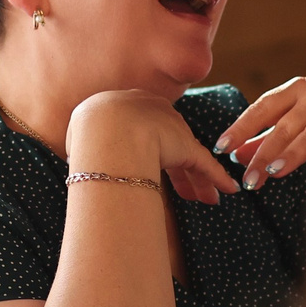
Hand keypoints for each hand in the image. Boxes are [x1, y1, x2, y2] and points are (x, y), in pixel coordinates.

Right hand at [66, 91, 240, 204]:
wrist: (105, 129)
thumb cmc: (88, 133)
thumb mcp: (82, 131)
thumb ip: (87, 141)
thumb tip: (77, 157)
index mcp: (125, 106)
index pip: (145, 130)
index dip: (150, 152)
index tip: (151, 169)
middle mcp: (152, 112)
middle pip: (170, 144)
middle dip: (180, 172)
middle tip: (188, 193)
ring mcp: (170, 129)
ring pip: (188, 158)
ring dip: (197, 183)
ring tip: (207, 200)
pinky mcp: (186, 146)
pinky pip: (204, 165)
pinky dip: (217, 178)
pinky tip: (228, 190)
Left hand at [216, 73, 305, 189]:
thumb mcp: (304, 110)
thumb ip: (272, 130)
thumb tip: (237, 154)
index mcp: (297, 90)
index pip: (262, 108)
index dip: (240, 127)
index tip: (220, 148)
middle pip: (283, 126)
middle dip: (262, 153)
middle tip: (247, 179)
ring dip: (290, 153)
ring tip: (273, 171)